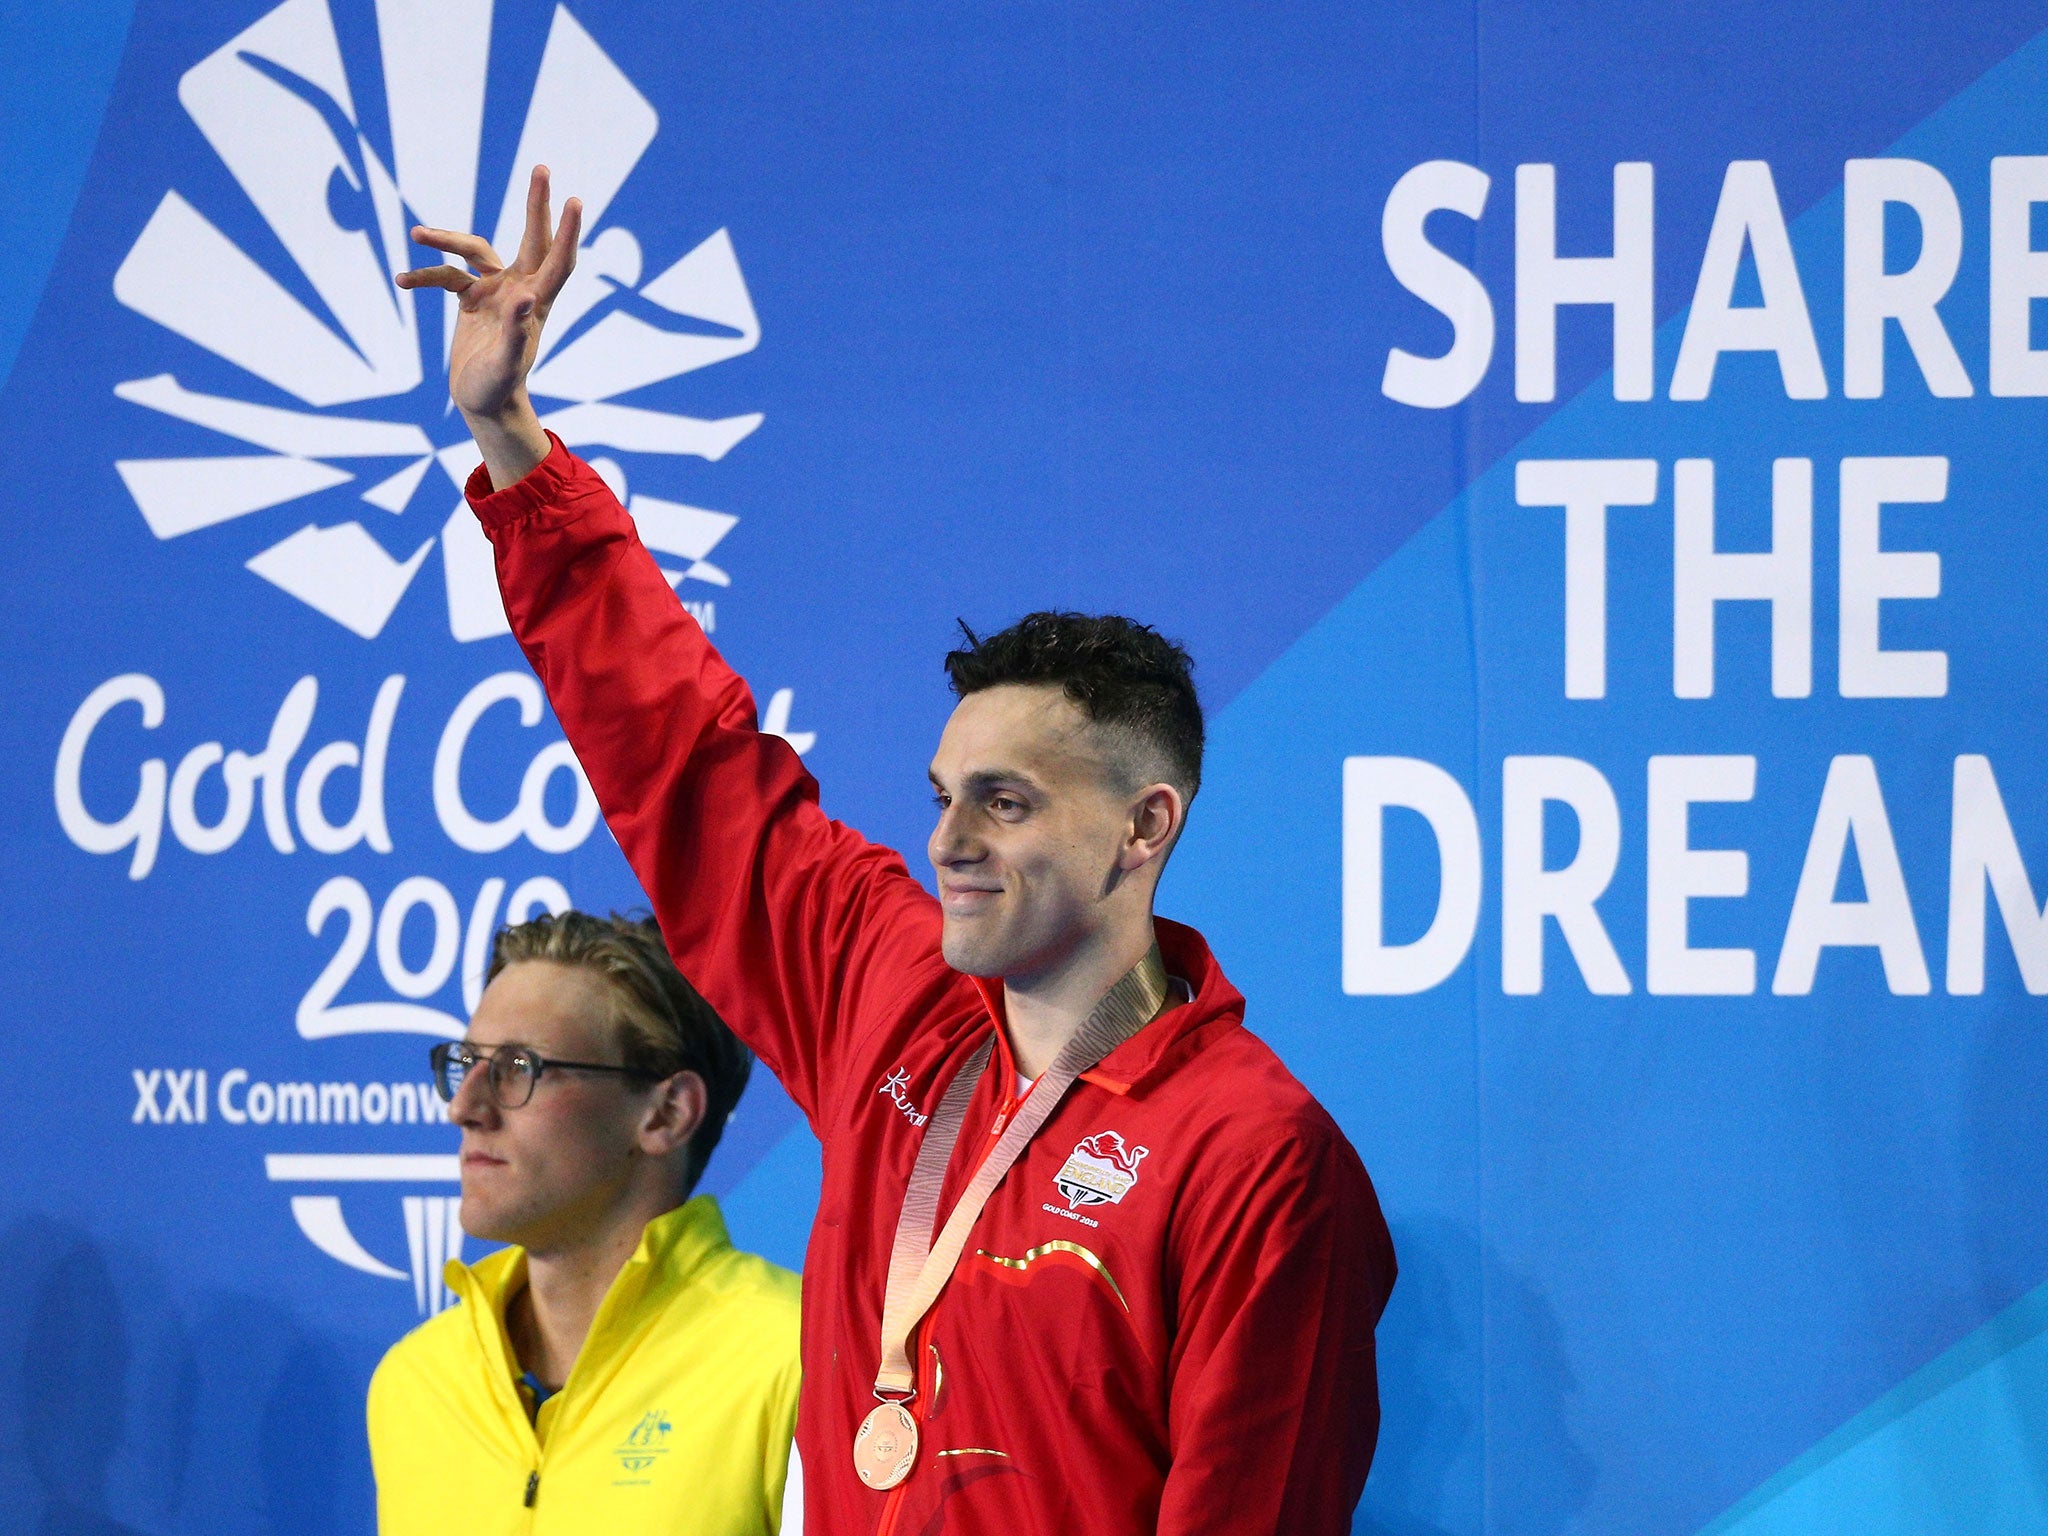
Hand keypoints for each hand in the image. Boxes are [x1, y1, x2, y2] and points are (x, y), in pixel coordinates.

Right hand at [398, 164, 581, 487]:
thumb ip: (514, 331)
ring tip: (416, 234)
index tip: (572, 199)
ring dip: (447, 239)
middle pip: (531, 239)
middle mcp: (520, 290)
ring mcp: (496, 292)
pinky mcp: (473, 300)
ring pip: (474, 251)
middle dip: (536, 205)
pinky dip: (426, 276)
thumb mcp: (505, 364)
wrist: (483, 405)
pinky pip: (448, 276)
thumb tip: (523, 297)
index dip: (565, 231)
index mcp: (535, 303)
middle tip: (542, 169)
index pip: (556, 260)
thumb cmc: (498, 389)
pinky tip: (402, 281)